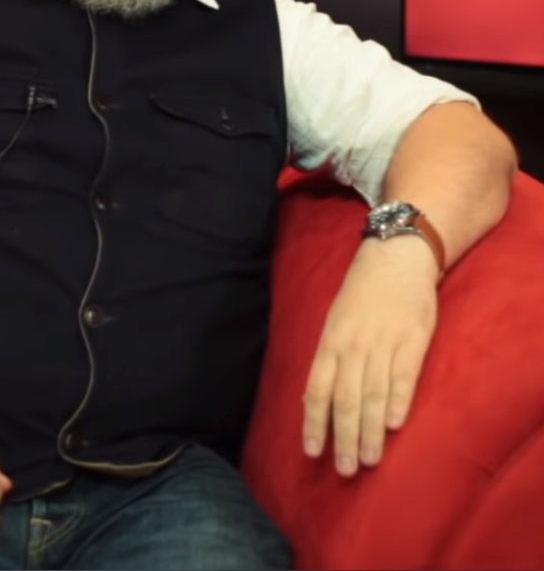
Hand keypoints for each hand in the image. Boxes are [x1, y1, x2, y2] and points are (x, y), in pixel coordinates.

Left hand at [302, 235, 437, 475]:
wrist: (396, 256)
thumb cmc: (363, 292)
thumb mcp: (336, 319)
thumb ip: (329, 357)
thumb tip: (314, 397)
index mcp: (330, 340)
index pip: (318, 388)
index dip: (314, 422)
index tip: (312, 452)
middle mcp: (353, 345)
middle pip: (346, 399)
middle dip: (343, 437)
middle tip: (344, 469)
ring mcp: (383, 342)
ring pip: (373, 394)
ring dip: (370, 431)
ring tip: (368, 460)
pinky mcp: (412, 340)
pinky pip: (403, 377)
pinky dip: (398, 402)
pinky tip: (393, 425)